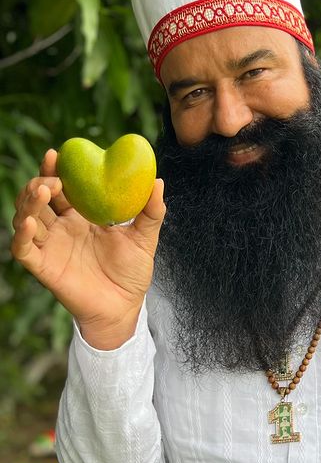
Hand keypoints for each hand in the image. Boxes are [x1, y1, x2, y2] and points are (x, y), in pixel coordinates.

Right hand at [11, 148, 165, 345]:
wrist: (125, 308)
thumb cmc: (132, 273)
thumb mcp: (145, 239)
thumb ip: (151, 212)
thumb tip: (156, 181)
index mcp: (80, 215)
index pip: (61, 186)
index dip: (55, 169)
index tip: (57, 154)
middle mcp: (61, 227)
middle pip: (38, 198)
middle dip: (40, 182)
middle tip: (53, 178)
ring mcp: (50, 246)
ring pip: (26, 218)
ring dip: (29, 202)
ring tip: (43, 191)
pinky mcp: (44, 267)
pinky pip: (23, 249)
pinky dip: (21, 235)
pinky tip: (28, 222)